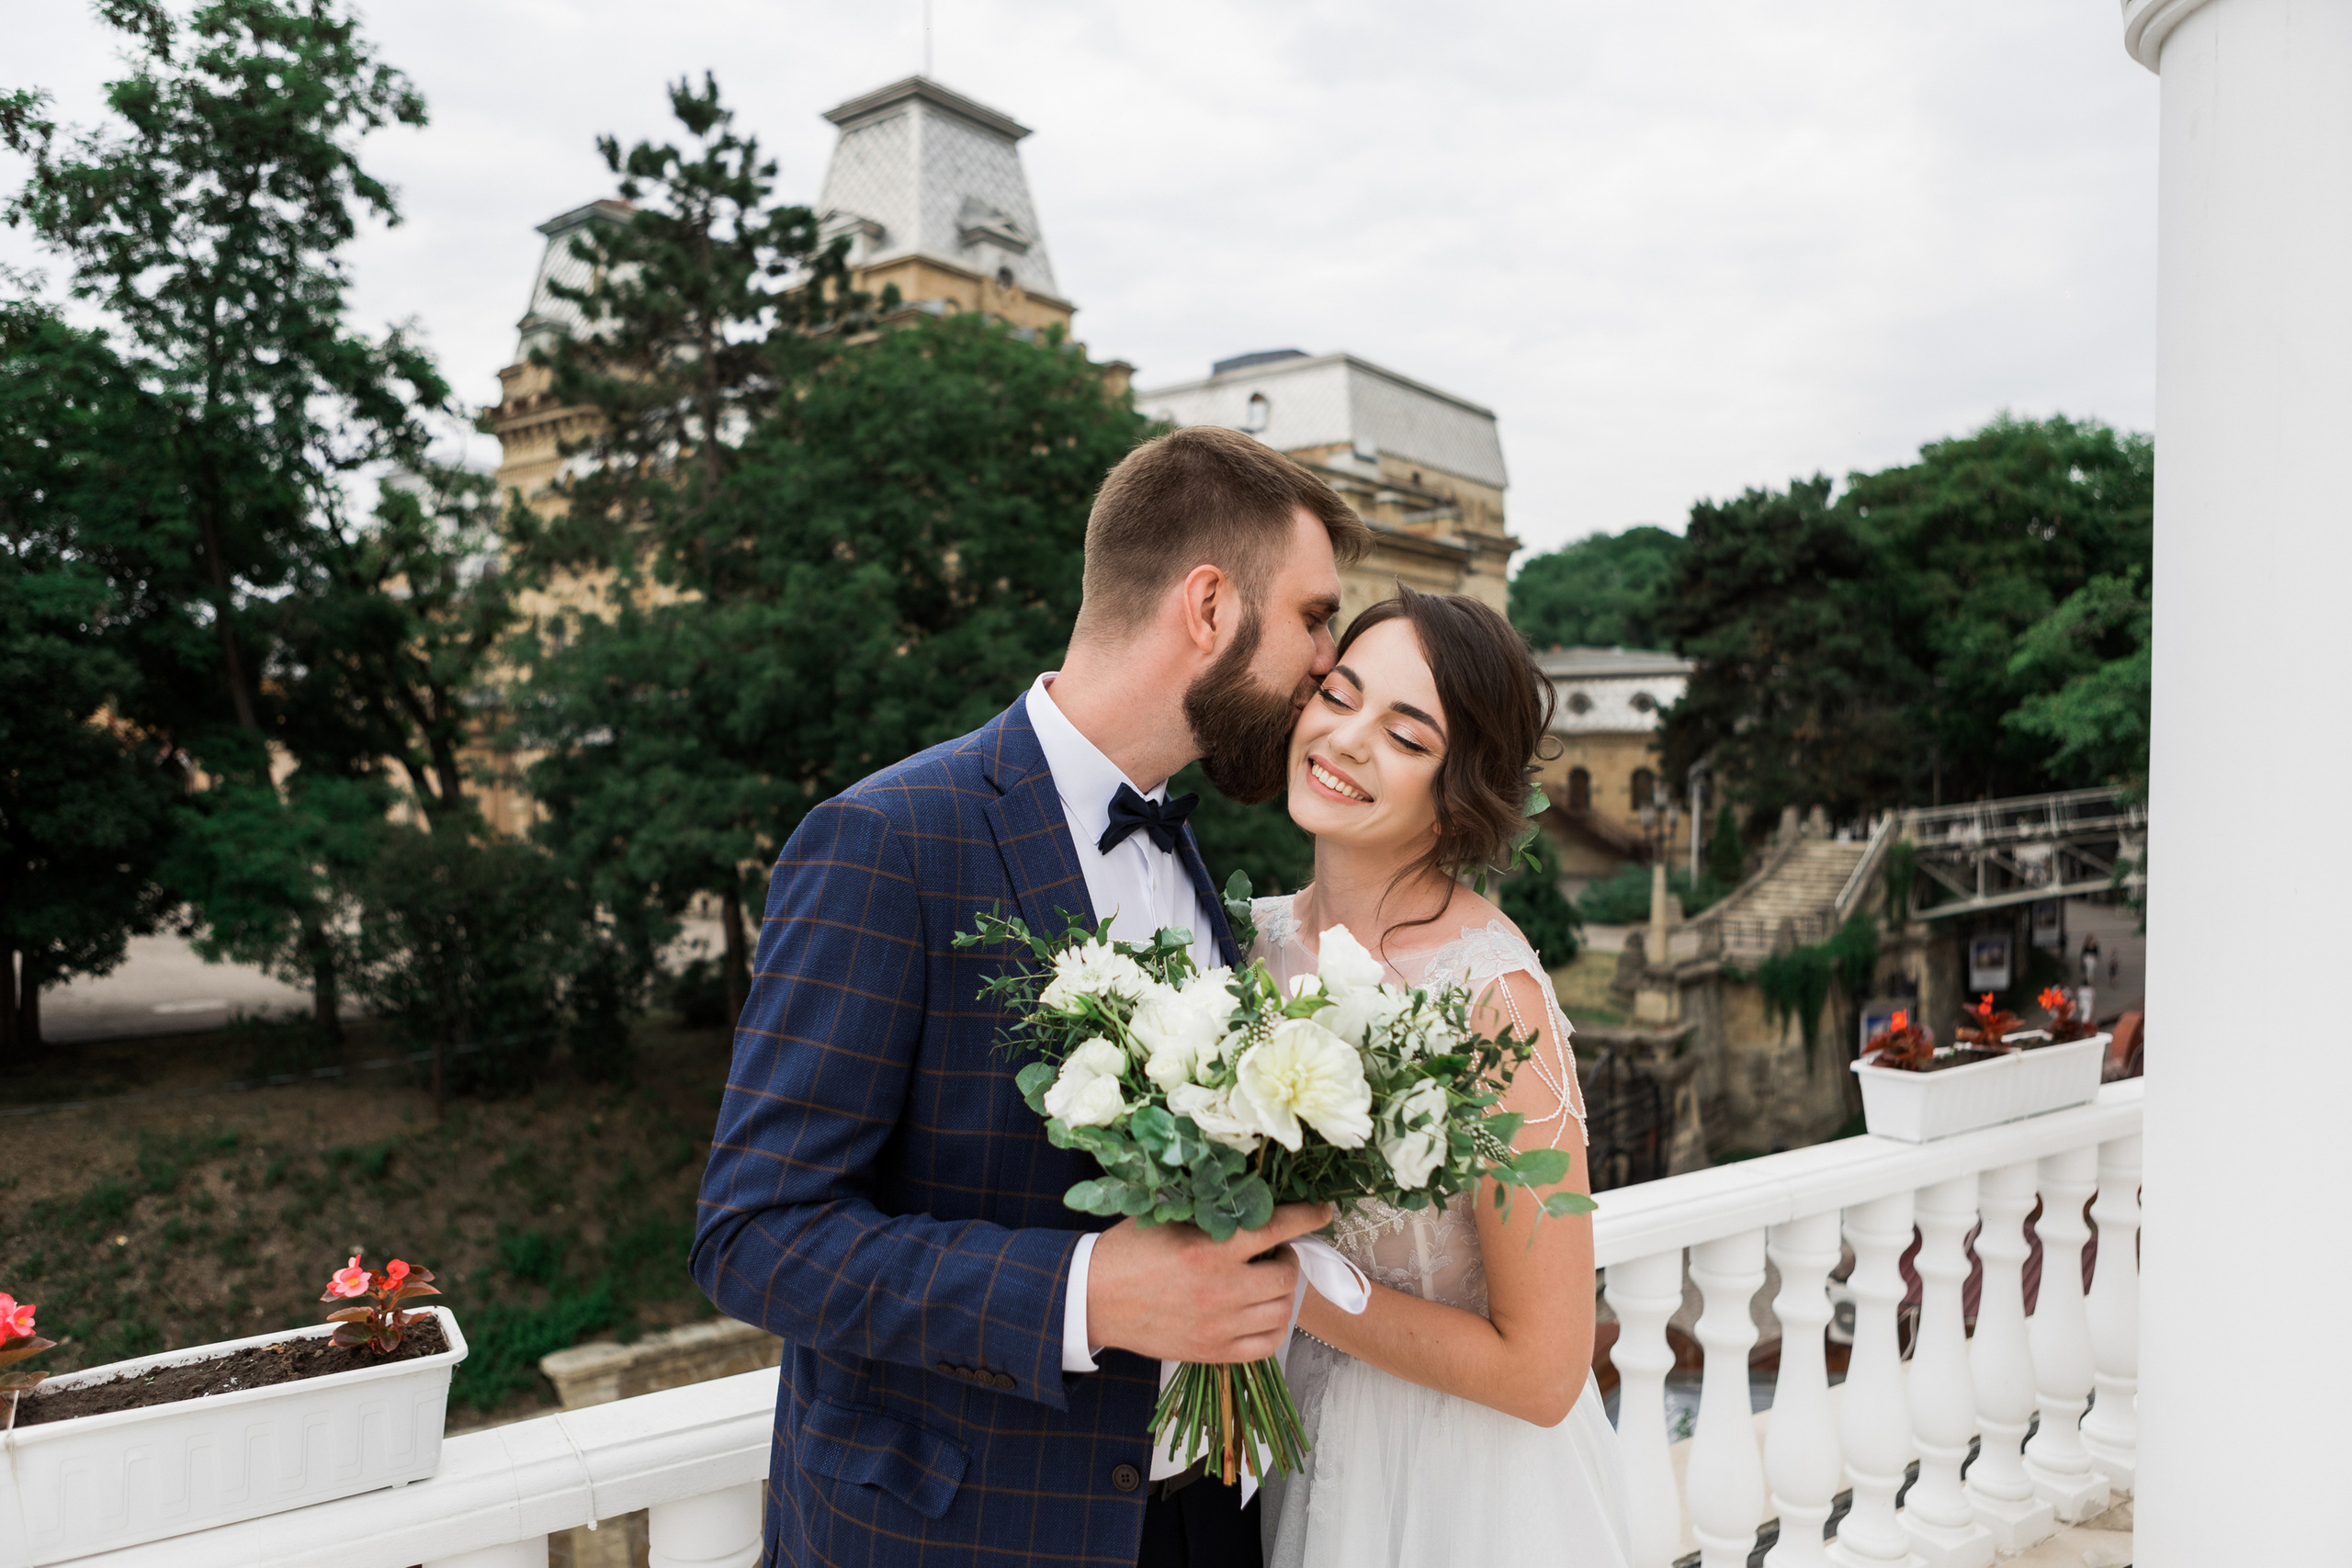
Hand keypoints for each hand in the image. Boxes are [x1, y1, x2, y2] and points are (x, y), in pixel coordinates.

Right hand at [1085, 1202, 1332, 1363]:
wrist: (1092, 1298)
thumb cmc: (1127, 1251)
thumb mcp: (1168, 1218)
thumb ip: (1211, 1212)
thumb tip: (1254, 1199)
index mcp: (1208, 1250)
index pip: (1276, 1229)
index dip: (1306, 1217)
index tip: (1322, 1211)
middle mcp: (1220, 1290)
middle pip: (1287, 1276)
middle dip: (1289, 1258)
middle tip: (1276, 1251)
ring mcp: (1217, 1326)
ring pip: (1282, 1312)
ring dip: (1284, 1292)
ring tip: (1268, 1280)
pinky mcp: (1211, 1352)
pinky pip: (1266, 1346)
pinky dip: (1275, 1328)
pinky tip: (1264, 1313)